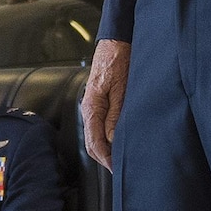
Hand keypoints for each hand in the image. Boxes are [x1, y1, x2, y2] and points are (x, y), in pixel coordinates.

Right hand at [81, 39, 130, 169]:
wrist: (116, 41)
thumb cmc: (119, 60)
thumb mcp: (122, 88)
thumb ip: (116, 114)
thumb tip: (112, 139)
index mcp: (92, 107)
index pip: (94, 142)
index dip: (105, 158)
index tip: (116, 168)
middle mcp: (89, 108)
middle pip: (91, 142)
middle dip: (103, 158)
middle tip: (119, 169)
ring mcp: (92, 106)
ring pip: (95, 135)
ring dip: (105, 149)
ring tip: (119, 158)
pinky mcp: (99, 102)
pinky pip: (99, 126)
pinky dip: (106, 137)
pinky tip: (118, 140)